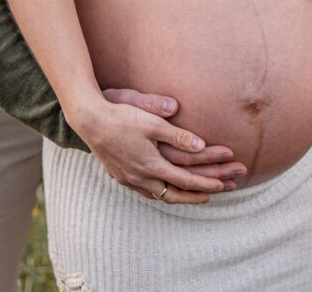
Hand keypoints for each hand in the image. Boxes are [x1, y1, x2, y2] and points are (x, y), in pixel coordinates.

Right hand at [76, 96, 242, 203]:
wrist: (89, 120)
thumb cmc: (121, 116)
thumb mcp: (151, 122)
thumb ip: (176, 134)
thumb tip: (201, 144)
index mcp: (151, 165)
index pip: (185, 180)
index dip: (205, 184)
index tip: (221, 186)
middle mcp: (141, 177)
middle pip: (174, 195)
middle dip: (196, 196)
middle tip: (214, 196)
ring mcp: (129, 178)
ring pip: (158, 196)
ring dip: (179, 196)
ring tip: (193, 196)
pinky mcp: (120, 175)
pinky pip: (145, 191)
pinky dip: (160, 192)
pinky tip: (162, 188)